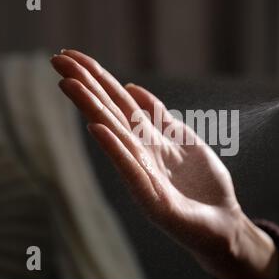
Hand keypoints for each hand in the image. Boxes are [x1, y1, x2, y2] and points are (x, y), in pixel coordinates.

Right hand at [50, 49, 277, 278]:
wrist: (223, 222)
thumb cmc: (202, 183)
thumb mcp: (182, 138)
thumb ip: (158, 116)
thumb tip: (132, 87)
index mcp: (148, 138)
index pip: (118, 101)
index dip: (97, 78)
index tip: (71, 56)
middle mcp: (140, 153)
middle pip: (110, 113)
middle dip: (85, 86)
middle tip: (56, 61)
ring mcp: (143, 175)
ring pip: (115, 136)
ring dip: (92, 110)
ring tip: (69, 85)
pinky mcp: (153, 201)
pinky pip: (132, 170)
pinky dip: (116, 149)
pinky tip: (99, 129)